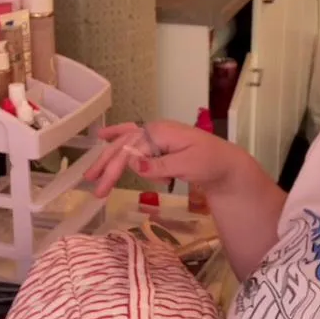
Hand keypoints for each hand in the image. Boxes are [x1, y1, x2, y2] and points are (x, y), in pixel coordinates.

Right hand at [83, 119, 248, 197]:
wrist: (227, 163)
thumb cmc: (210, 163)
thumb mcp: (187, 166)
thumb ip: (159, 166)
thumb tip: (133, 165)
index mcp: (160, 132)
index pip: (130, 151)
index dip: (115, 169)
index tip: (104, 188)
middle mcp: (155, 130)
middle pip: (124, 146)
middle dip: (106, 166)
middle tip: (92, 185)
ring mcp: (157, 135)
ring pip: (126, 144)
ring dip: (110, 159)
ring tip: (92, 174)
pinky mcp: (159, 143)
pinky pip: (134, 139)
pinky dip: (119, 136)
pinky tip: (104, 135)